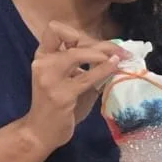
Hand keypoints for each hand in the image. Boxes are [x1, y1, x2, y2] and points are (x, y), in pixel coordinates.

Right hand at [25, 23, 123, 152]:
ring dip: (102, 52)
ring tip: (119, 57)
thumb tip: (114, 55)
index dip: (76, 32)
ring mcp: (50, 78)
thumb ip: (86, 67)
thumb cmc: (60, 108)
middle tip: (120, 50)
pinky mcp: (62, 94)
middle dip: (100, 42)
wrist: (42, 132)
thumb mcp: (71, 81)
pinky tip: (115, 66)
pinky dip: (104, 68)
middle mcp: (43, 63)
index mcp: (43, 56)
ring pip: (78, 53)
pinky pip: (87, 77)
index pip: (55, 29)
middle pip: (72, 38)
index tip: (94, 44)